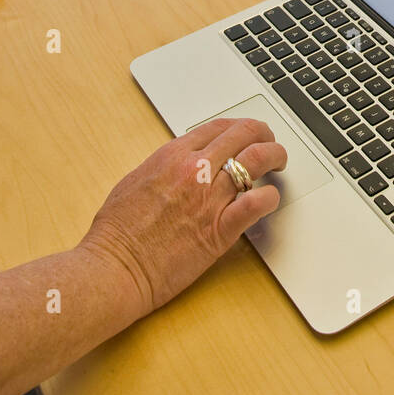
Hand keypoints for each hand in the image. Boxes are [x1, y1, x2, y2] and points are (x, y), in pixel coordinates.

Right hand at [80, 117, 287, 317]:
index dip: (239, 127)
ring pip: (258, 160)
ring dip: (275, 157)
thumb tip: (181, 164)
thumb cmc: (116, 233)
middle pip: (244, 134)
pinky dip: (271, 197)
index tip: (247, 134)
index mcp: (173, 155)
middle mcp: (195, 169)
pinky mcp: (220, 229)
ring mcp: (210, 197)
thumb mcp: (135, 181)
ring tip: (279, 164)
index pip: (219, 126)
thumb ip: (163, 167)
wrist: (113, 268)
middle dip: (264, 135)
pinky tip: (271, 199)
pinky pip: (258, 203)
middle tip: (270, 144)